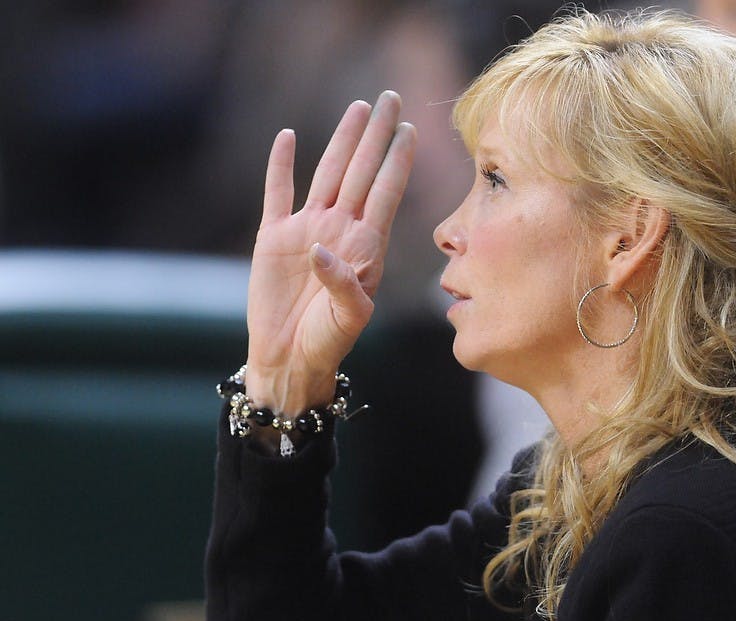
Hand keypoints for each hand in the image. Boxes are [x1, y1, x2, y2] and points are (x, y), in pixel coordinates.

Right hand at [245, 91, 416, 413]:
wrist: (289, 357)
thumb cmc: (329, 341)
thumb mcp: (350, 317)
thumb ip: (343, 283)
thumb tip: (321, 248)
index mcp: (366, 246)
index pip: (385, 193)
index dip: (397, 161)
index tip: (410, 128)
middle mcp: (341, 229)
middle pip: (361, 171)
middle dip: (375, 135)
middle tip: (390, 96)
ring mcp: (308, 229)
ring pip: (327, 173)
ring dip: (341, 140)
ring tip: (357, 108)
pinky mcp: (274, 237)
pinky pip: (277, 193)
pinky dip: (280, 165)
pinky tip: (287, 137)